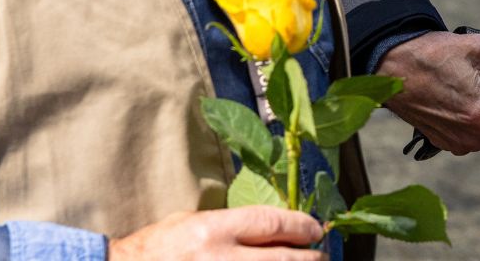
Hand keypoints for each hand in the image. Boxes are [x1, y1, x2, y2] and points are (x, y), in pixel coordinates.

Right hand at [108, 206, 324, 259]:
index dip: (301, 226)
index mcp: (213, 230)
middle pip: (284, 258)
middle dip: (310, 257)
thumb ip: (232, 225)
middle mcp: (219, 259)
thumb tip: (277, 229)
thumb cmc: (158, 249)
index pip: (272, 223)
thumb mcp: (192, 223)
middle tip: (321, 255)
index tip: (315, 229)